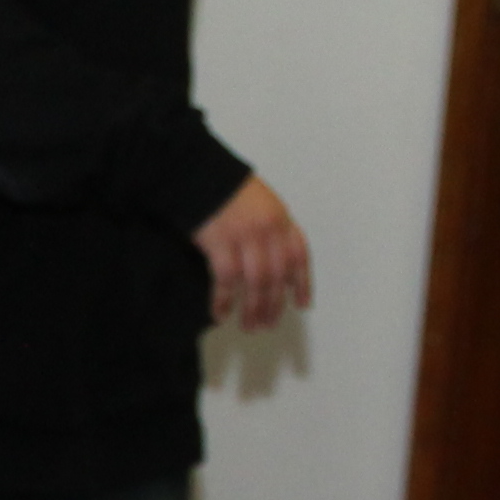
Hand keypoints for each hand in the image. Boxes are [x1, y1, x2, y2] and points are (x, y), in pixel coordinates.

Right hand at [193, 173, 311, 330]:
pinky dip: (224, 300)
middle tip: (267, 325)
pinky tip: (220, 314)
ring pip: (256, 282)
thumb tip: (276, 265)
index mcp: (281, 220)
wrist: (197, 173)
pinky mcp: (220, 242)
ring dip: (253, 308)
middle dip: (274, 305)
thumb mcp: (261, 204)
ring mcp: (245, 236)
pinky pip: (226, 280)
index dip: (302, 283)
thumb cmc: (225, 190)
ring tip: (249, 326)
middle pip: (277, 275)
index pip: (299, 256)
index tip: (302, 304)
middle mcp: (268, 229)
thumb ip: (272, 231)